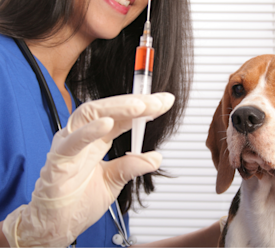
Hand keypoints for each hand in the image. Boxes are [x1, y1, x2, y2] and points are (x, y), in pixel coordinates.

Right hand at [2, 93, 174, 246]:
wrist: (56, 225)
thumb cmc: (76, 202)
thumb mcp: (113, 182)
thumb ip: (131, 166)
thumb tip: (155, 158)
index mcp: (96, 141)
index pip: (122, 117)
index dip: (143, 108)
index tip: (164, 102)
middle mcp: (82, 138)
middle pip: (109, 110)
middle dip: (135, 103)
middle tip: (158, 102)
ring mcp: (69, 146)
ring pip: (90, 115)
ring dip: (116, 108)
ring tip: (139, 106)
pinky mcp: (57, 160)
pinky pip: (72, 142)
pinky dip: (90, 131)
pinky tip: (108, 123)